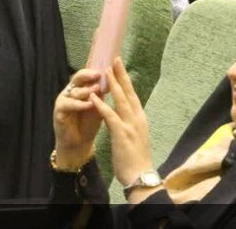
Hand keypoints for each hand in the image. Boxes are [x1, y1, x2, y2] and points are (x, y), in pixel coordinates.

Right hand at [53, 69, 103, 168]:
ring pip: (74, 91)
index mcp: (81, 87)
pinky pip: (68, 104)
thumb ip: (102, 92)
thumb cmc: (89, 123)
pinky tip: (89, 104)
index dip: (96, 67)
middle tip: (99, 73)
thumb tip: (115, 77)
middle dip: (89, 74)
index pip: (88, 73)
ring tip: (97, 90)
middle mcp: (71, 91)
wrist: (79, 143)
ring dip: (86, 90)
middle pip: (78, 77)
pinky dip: (79, 104)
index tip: (106, 63)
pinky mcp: (59, 111)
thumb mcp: (99, 105)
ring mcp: (63, 100)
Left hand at [90, 58, 155, 190]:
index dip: (126, 80)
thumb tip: (126, 113)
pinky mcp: (122, 134)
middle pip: (128, 92)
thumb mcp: (136, 136)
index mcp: (140, 118)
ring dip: (112, 85)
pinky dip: (102, 106)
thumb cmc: (136, 158)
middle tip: (114, 59)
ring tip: (105, 72)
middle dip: (121, 75)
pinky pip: (110, 116)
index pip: (132, 95)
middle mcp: (137, 118)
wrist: (140, 176)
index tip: (120, 67)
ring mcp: (130, 125)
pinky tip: (94, 97)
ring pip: (121, 100)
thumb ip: (131, 122)